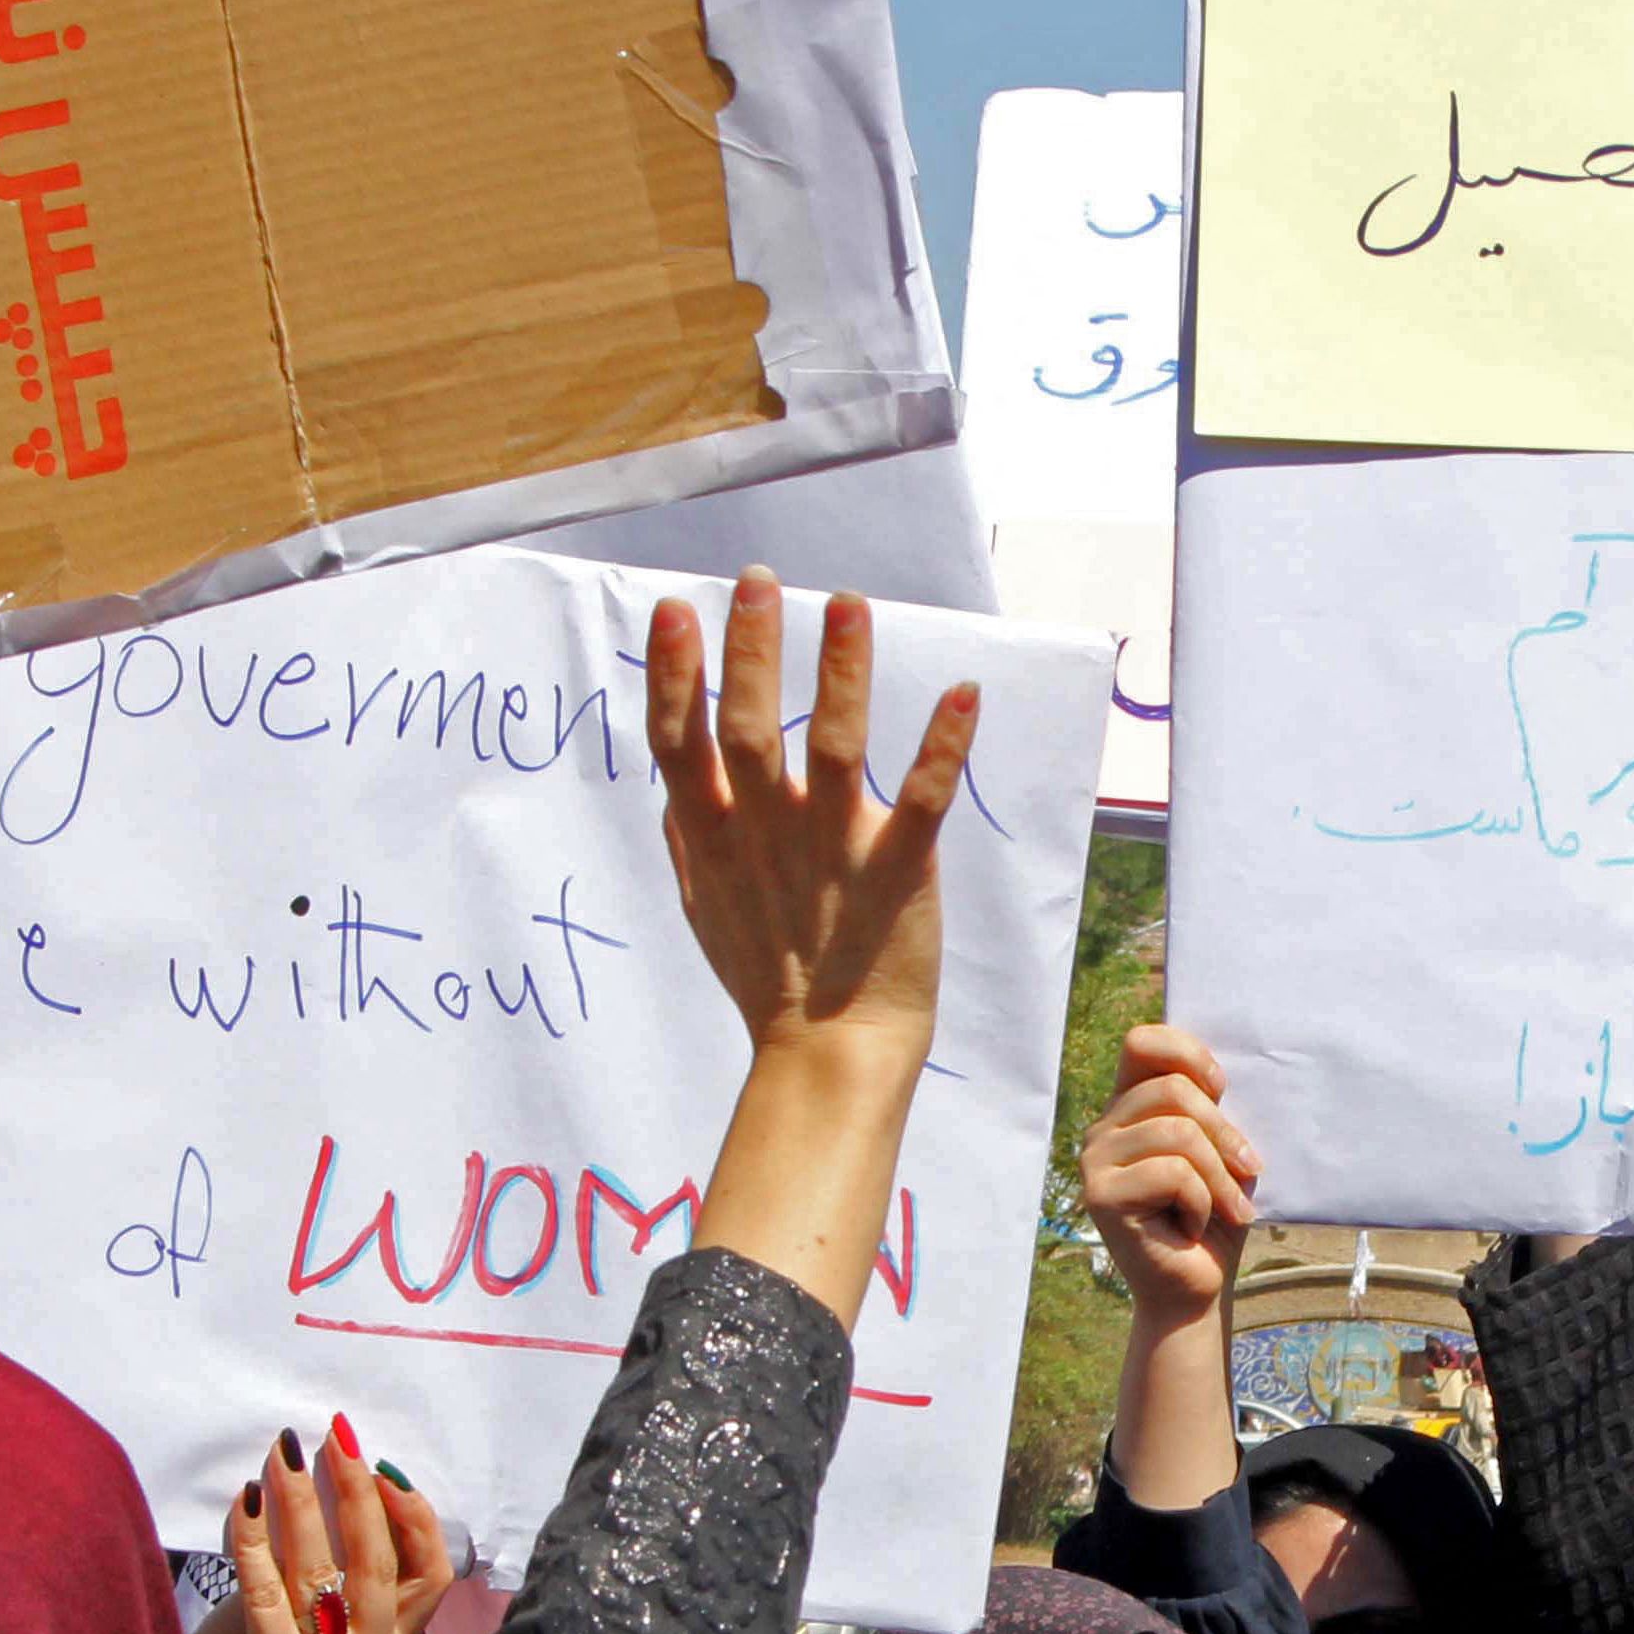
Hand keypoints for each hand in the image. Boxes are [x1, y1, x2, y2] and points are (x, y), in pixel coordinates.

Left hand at [196, 1414, 447, 1633]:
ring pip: (323, 1573)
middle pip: (381, 1568)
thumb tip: (346, 1475)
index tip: (384, 1470)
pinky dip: (254, 1538)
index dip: (416, 1520)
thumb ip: (334, 1567)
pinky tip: (244, 1498)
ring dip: (303, 1502)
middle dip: (361, 1493)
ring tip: (282, 1454)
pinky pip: (268, 1591)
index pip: (433, 1581)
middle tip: (337, 1439)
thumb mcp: (304, 1613)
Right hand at [648, 572, 968, 1064]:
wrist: (829, 1053)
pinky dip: (941, 749)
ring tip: (847, 604)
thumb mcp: (704, 903)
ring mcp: (832, 853)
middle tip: (756, 580)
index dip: (674, 677)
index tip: (673, 614)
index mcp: (715, 839)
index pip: (681, 744)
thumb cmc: (768, 974)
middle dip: (749, 653)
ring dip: (840, 674)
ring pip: (833, 751)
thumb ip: (688, 835)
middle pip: (748, 731)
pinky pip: (920, 804)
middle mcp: (767, 837)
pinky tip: (962, 694)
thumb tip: (671, 783)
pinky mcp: (897, 873)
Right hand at [1080, 1025, 1258, 1322]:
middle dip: (1224, 1132)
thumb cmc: (1214, 1219)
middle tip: (1248, 1170)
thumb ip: (1210, 1110)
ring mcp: (1096, 1161)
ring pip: (1177, 1133)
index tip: (1221, 1088)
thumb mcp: (1221, 1153)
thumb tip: (1216, 1077)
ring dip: (1219, 1177)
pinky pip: (1172, 1173)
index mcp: (1131, 1108)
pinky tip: (1191, 1228)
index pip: (1143, 1042)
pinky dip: (1201, 1203)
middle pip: (1173, 1089)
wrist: (1197, 1290)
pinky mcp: (1101, 1196)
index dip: (1188, 1052)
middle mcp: (1104, 1128)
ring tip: (1228, 1209)